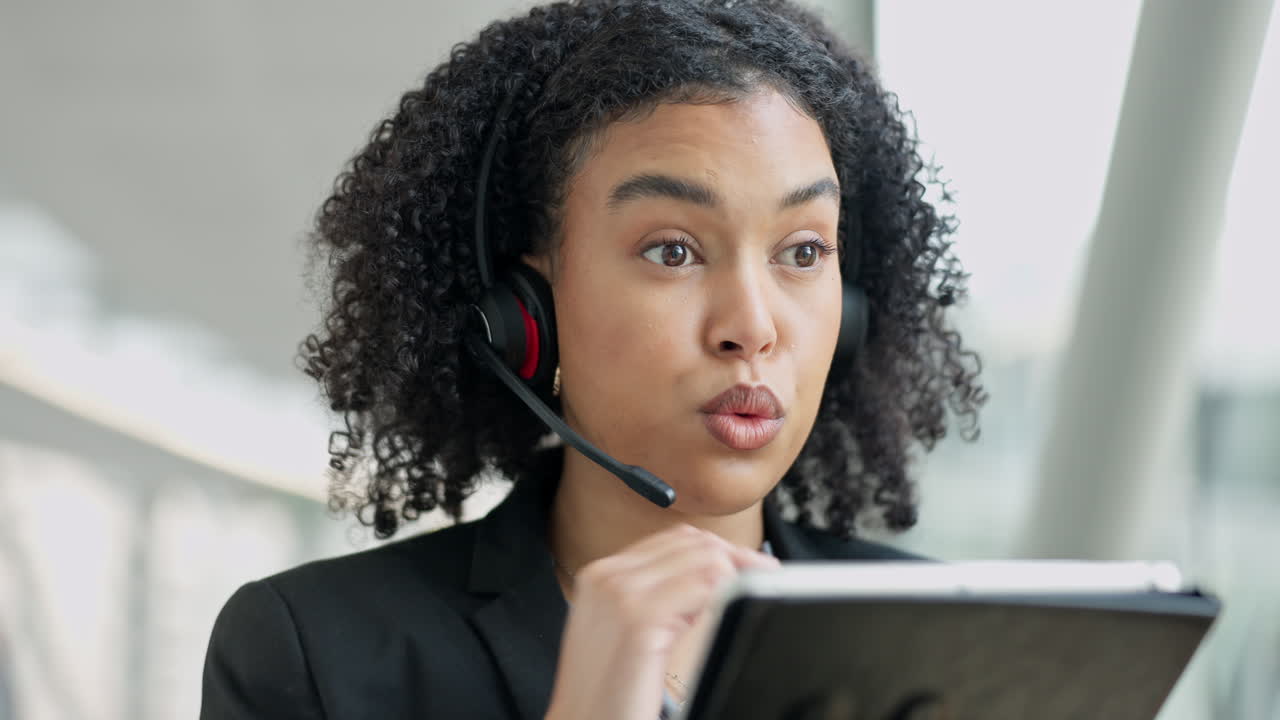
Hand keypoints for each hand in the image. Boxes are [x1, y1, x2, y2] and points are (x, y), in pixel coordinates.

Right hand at [544, 524, 779, 719]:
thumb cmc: (606, 692)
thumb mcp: (624, 632)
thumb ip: (654, 597)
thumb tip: (708, 578)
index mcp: (601, 574)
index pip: (674, 540)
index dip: (718, 550)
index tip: (747, 568)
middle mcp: (608, 576)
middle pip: (692, 543)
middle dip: (734, 558)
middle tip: (761, 579)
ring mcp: (621, 593)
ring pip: (703, 558)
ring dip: (733, 578)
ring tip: (744, 601)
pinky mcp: (639, 619)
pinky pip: (702, 586)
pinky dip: (725, 594)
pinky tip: (728, 614)